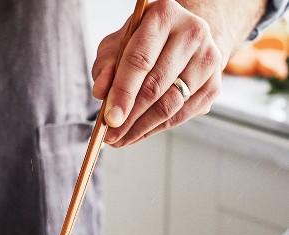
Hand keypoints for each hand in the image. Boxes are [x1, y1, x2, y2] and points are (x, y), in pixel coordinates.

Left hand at [92, 0, 223, 146]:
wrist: (181, 41)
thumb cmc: (143, 44)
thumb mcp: (117, 46)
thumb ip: (106, 67)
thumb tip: (100, 92)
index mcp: (164, 16)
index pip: (139, 60)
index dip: (123, 93)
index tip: (110, 120)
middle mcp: (192, 33)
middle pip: (156, 86)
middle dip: (130, 117)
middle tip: (110, 136)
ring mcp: (208, 59)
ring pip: (171, 105)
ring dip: (141, 128)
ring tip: (120, 139)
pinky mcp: (214, 84)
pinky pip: (182, 115)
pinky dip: (157, 129)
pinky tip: (138, 134)